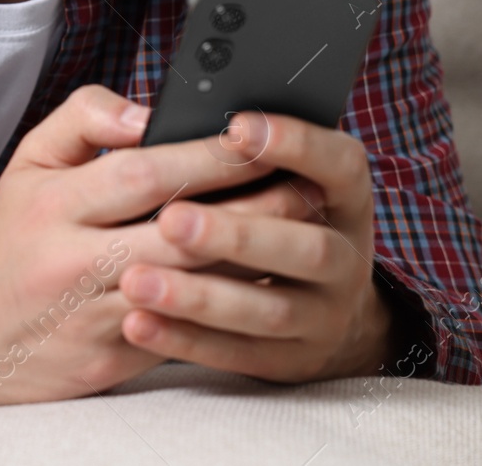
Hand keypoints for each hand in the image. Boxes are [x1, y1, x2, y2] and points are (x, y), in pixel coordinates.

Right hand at [0, 85, 282, 411]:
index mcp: (53, 203)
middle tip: (305, 183)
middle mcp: (72, 259)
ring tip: (302, 228)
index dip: (205, 156)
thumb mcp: (27, 163)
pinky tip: (268, 282)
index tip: (254, 138)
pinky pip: (183, 330)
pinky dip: (228, 305)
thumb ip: (83, 118)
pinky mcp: (112, 359)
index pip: (143, 172)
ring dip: (252, 257)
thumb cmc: (12, 239)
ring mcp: (94, 314)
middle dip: (250, 206)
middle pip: (179, 231)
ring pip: (190, 285)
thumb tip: (145, 112)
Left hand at [114, 110, 398, 381]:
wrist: (319, 307)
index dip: (294, 144)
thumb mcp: (272, 171)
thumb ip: (226, 140)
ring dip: (200, 296)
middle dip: (236, 234)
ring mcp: (325, 314)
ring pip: (267, 310)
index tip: (235, 126)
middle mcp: (346, 254)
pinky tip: (137, 322)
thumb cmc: (267, 212)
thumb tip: (155, 121)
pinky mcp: (292, 360)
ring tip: (135, 280)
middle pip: (305, 247)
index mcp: (344, 194)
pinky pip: (238, 354)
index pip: (337, 163)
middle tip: (171, 219)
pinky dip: (186, 340)